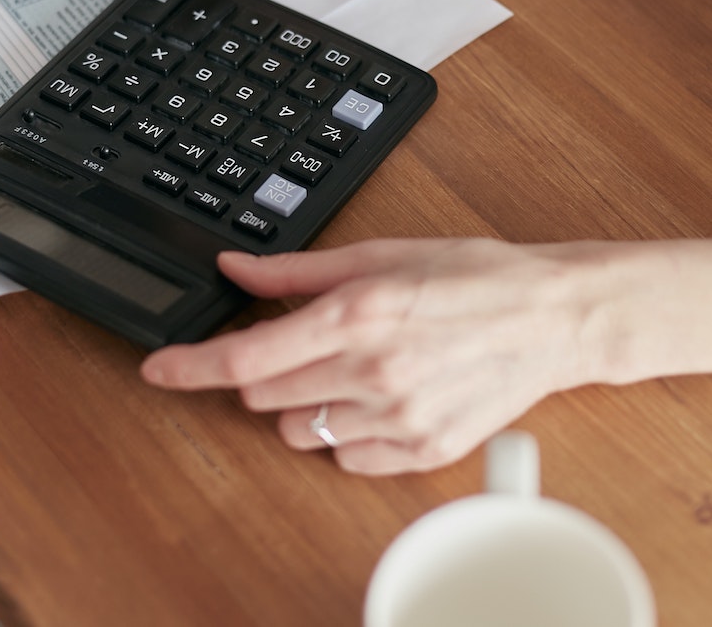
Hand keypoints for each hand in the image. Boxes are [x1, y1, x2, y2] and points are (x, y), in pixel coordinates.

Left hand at [140, 239, 601, 473]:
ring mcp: (397, 419)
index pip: (244, 358)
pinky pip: (348, 458)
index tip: (158, 369)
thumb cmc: (475, 278)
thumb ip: (297, 270)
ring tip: (352, 370)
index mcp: (356, 315)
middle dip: (264, 371)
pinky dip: (350, 432)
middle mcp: (371, 372)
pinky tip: (384, 397)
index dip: (189, 366)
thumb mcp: (381, 254)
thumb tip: (235, 269)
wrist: (553, 319)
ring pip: (301, 431)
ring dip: (305, 404)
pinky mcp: (421, 452)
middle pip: (262, 396)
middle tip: (304, 344)